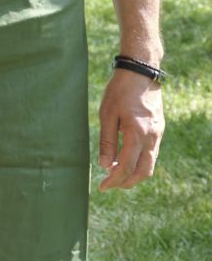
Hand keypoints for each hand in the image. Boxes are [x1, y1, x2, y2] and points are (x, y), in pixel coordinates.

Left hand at [97, 68, 163, 190]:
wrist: (140, 73)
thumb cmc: (119, 91)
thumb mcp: (106, 114)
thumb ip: (107, 141)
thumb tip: (104, 165)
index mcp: (137, 133)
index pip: (126, 166)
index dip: (114, 179)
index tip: (102, 186)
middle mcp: (152, 137)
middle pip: (143, 171)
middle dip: (126, 183)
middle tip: (109, 185)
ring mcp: (158, 134)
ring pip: (149, 164)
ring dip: (133, 174)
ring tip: (115, 175)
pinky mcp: (159, 130)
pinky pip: (152, 154)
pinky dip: (139, 163)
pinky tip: (126, 161)